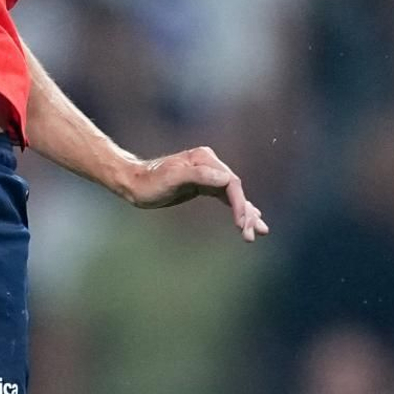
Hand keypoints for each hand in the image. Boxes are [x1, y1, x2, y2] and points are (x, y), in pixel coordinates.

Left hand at [121, 145, 267, 241]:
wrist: (133, 182)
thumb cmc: (149, 181)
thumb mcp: (171, 178)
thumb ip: (198, 175)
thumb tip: (226, 178)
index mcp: (204, 159)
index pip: (231, 182)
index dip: (240, 204)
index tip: (242, 224)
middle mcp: (209, 164)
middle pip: (236, 190)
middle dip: (246, 213)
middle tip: (253, 235)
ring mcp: (207, 174)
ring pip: (233, 195)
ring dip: (246, 214)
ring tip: (260, 232)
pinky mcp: (203, 185)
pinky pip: (225, 197)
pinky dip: (237, 209)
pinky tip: (247, 219)